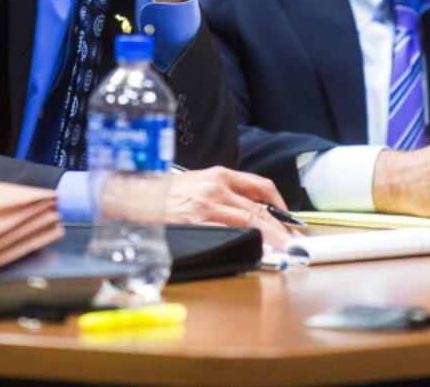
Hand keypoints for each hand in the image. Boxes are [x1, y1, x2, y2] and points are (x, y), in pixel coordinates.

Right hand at [164, 164, 297, 248]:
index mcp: (219, 175)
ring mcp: (206, 206)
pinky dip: (250, 244)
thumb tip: (252, 213)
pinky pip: (230, 236)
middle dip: (284, 230)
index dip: (282, 206)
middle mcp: (216, 188)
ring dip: (275, 240)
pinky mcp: (196, 224)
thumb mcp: (198, 183)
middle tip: (299, 245)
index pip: (261, 186)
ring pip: (251, 223)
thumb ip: (224, 193)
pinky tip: (262, 253)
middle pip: (261, 210)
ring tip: (289, 252)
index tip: (291, 223)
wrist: (130, 195)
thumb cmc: (163, 194)